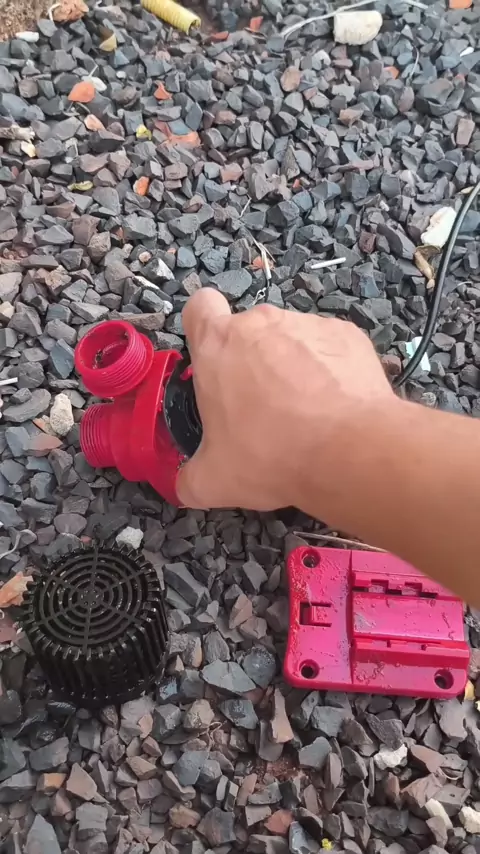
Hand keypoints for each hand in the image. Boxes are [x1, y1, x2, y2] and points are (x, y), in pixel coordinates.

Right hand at [176, 289, 396, 510]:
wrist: (349, 450)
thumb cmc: (273, 455)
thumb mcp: (214, 480)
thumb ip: (190, 478)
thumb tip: (185, 486)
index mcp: (218, 345)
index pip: (199, 307)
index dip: (203, 328)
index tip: (213, 357)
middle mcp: (260, 323)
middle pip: (248, 331)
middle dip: (252, 361)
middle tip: (261, 408)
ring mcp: (307, 324)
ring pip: (291, 339)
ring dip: (292, 366)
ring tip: (306, 412)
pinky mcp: (347, 334)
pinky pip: (329, 347)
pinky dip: (329, 370)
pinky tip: (334, 406)